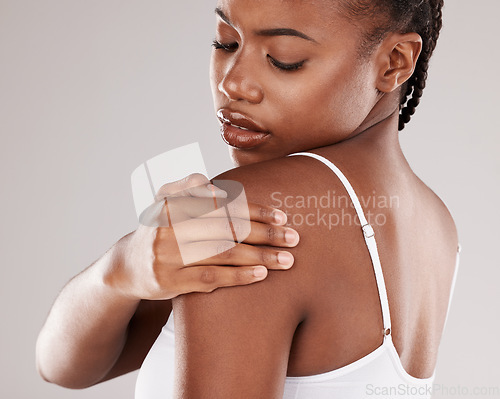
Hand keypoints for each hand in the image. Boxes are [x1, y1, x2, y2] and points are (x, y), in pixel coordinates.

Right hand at [106, 173, 298, 299]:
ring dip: (260, 256)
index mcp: (172, 202)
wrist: (126, 266)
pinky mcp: (169, 281)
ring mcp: (168, 255)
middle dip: (265, 234)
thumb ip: (188, 188)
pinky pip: (210, 278)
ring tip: (287, 260)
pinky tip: (261, 274)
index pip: (223, 206)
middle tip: (294, 238)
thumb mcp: (166, 203)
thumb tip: (212, 187)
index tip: (281, 216)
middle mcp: (169, 226)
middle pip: (227, 229)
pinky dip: (238, 276)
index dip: (255, 211)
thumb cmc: (160, 231)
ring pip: (223, 253)